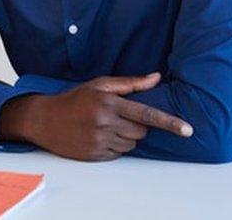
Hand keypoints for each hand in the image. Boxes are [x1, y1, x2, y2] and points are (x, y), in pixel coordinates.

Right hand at [0, 72, 192, 160]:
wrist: (44, 119)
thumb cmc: (74, 99)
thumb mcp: (99, 84)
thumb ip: (130, 83)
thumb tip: (157, 77)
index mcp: (108, 103)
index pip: (146, 114)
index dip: (169, 122)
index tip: (187, 129)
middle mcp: (104, 122)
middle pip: (141, 131)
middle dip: (137, 126)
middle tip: (118, 117)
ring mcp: (99, 140)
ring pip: (131, 144)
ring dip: (126, 137)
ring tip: (105, 126)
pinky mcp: (95, 154)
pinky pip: (119, 154)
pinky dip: (115, 146)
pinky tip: (99, 136)